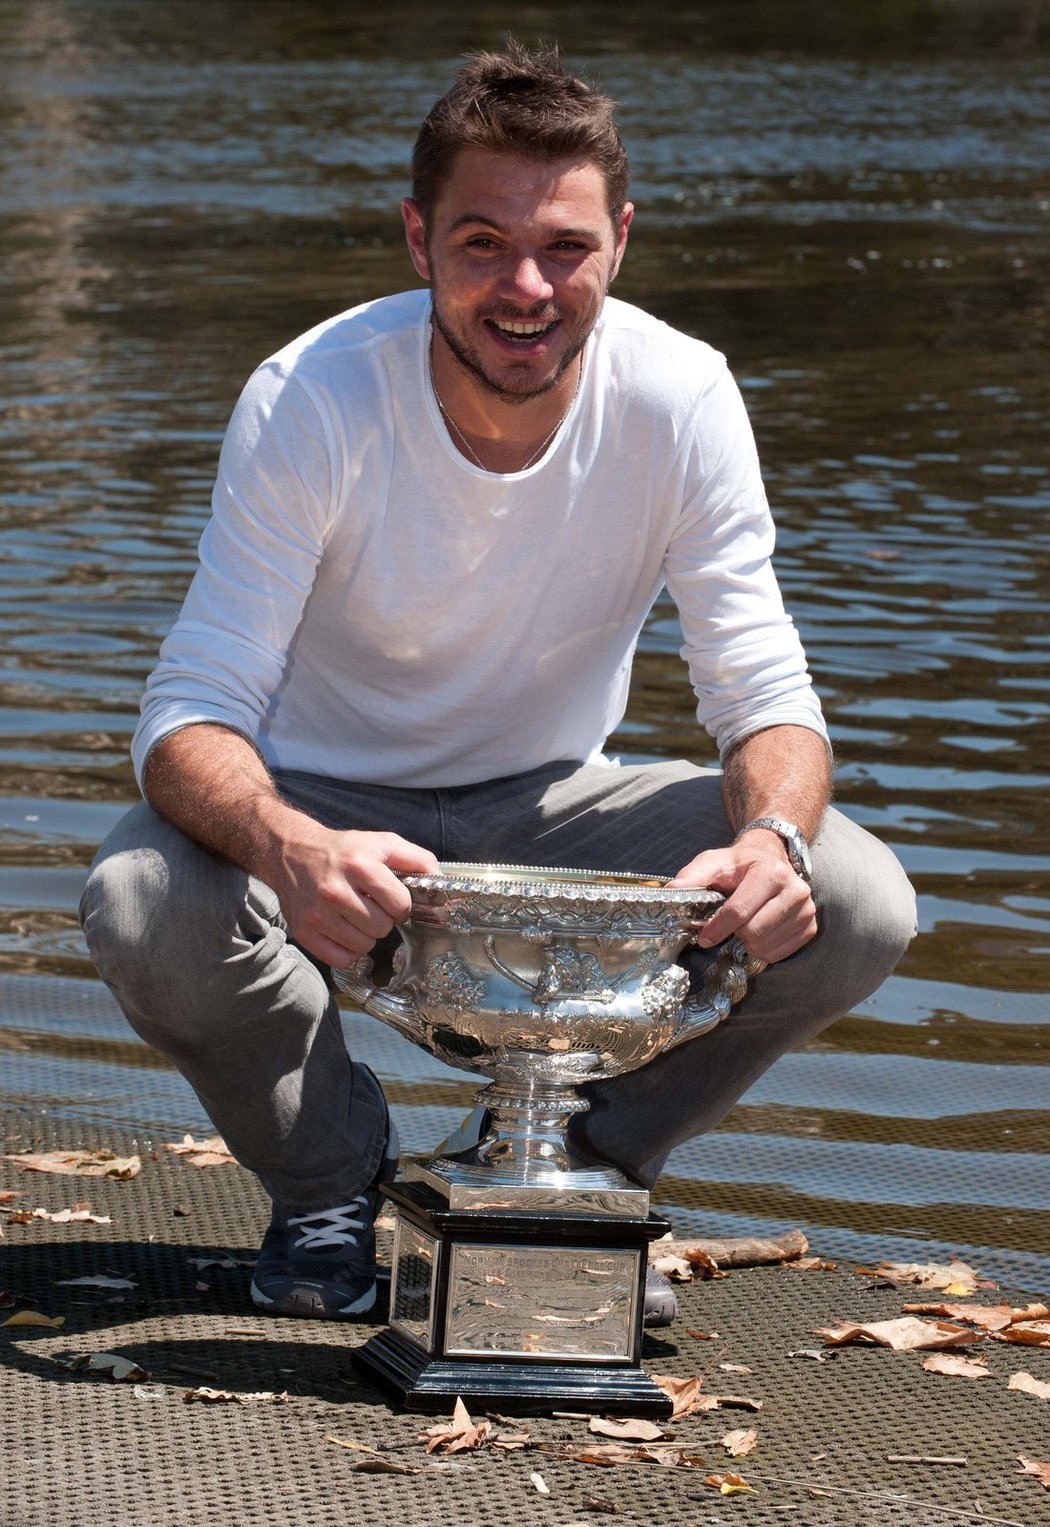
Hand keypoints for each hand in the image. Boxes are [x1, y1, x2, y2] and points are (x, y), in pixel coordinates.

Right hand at [267, 824, 439, 966]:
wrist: (291, 853)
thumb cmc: (344, 850)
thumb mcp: (382, 842)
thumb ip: (416, 858)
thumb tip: (440, 880)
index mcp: (359, 865)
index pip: (400, 905)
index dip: (400, 904)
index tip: (390, 898)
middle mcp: (335, 890)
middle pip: (382, 928)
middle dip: (382, 919)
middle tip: (370, 906)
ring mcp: (317, 913)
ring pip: (364, 946)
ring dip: (366, 935)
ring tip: (355, 916)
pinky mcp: (304, 931)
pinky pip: (341, 959)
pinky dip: (347, 950)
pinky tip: (343, 930)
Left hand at [668, 831, 816, 964]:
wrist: (770, 861)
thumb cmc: (739, 866)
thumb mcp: (712, 863)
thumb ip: (692, 877)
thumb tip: (671, 893)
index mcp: (770, 872)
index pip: (740, 911)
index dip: (717, 928)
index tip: (703, 937)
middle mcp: (795, 890)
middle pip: (754, 932)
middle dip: (734, 934)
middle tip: (727, 927)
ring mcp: (806, 910)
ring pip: (766, 946)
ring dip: (747, 943)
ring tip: (743, 927)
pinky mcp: (810, 927)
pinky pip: (779, 954)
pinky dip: (763, 950)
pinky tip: (758, 933)